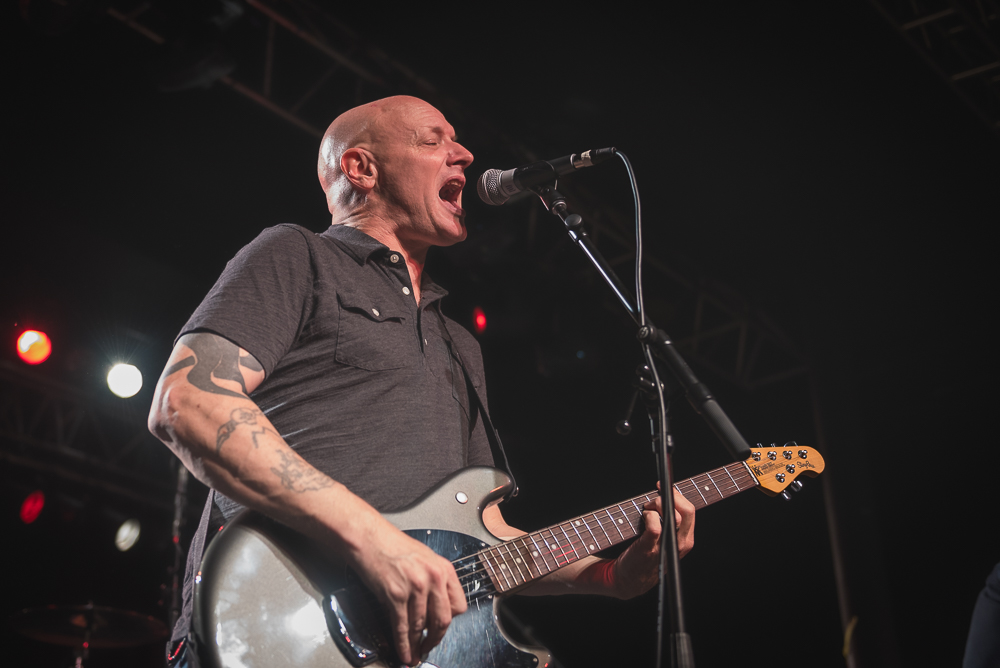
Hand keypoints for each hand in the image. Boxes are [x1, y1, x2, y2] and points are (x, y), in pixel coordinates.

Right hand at [348, 520, 467, 664]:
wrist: (369, 538)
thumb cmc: (392, 545)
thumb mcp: (424, 559)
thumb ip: (434, 581)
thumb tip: (434, 607)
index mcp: (443, 569)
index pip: (458, 605)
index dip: (450, 621)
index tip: (441, 629)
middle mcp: (433, 578)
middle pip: (443, 620)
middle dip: (435, 639)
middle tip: (429, 647)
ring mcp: (415, 587)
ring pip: (421, 627)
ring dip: (417, 645)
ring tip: (414, 655)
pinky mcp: (396, 595)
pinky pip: (402, 627)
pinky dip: (403, 644)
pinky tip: (404, 651)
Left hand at [610, 487, 695, 598]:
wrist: (631, 579)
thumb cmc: (646, 553)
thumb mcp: (665, 538)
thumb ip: (669, 520)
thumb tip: (666, 493)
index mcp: (686, 539)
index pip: (691, 510)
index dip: (678, 494)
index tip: (665, 486)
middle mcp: (681, 543)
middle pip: (687, 510)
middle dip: (670, 496)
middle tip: (654, 499)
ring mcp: (667, 546)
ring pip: (673, 515)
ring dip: (657, 505)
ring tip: (646, 510)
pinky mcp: (650, 547)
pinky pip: (655, 524)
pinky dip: (648, 516)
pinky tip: (642, 518)